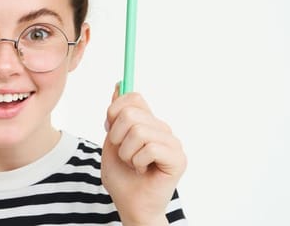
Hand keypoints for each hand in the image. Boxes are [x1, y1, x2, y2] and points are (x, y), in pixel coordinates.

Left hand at [101, 82, 186, 225]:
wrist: (130, 204)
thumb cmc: (122, 176)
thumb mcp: (112, 141)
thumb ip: (116, 114)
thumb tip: (119, 84)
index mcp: (148, 122)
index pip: (133, 97)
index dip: (114, 112)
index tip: (111, 129)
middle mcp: (163, 129)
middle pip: (131, 114)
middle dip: (117, 137)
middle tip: (124, 154)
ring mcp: (172, 142)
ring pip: (138, 132)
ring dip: (127, 154)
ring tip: (133, 165)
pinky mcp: (178, 158)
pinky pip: (150, 149)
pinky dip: (137, 163)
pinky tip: (143, 171)